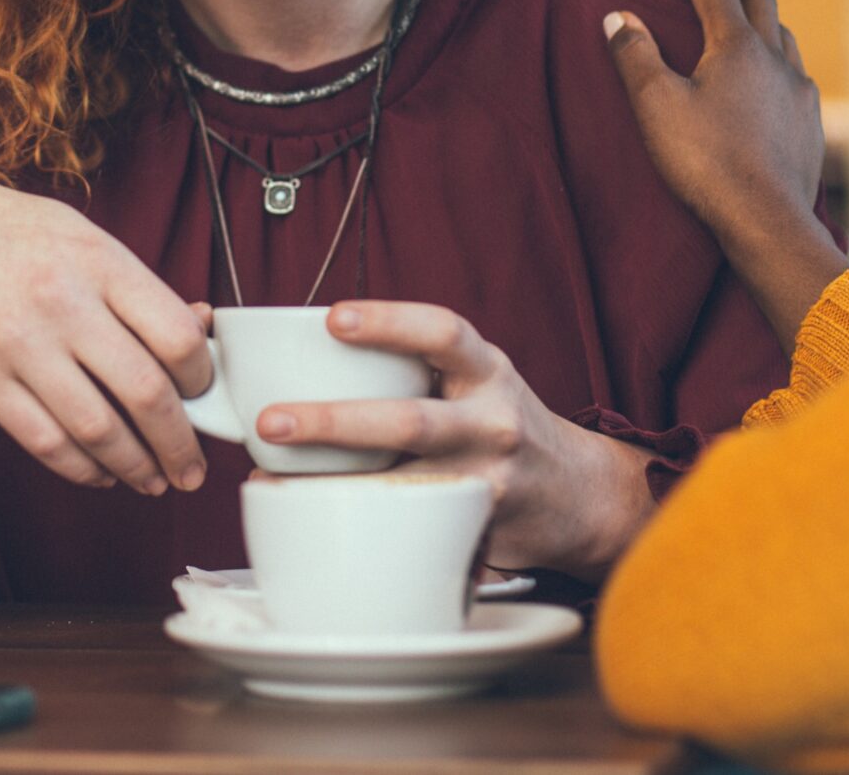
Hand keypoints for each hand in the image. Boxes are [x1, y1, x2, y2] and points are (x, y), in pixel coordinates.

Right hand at [0, 170, 212, 496]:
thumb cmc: (5, 234)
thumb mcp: (80, 237)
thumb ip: (136, 286)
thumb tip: (201, 329)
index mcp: (99, 262)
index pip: (176, 334)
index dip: (202, 379)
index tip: (203, 394)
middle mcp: (63, 304)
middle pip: (146, 393)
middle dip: (180, 444)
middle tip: (193, 467)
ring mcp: (19, 346)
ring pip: (98, 430)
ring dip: (136, 468)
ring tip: (154, 480)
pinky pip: (46, 443)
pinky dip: (83, 470)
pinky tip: (102, 473)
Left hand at [251, 303, 657, 579]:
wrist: (577, 494)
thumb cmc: (499, 424)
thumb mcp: (476, 380)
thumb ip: (417, 370)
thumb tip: (309, 358)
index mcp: (487, 371)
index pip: (444, 332)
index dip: (388, 322)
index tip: (331, 319)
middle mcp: (493, 422)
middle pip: (412, 422)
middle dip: (334, 422)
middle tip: (270, 421)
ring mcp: (487, 481)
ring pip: (405, 485)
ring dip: (333, 484)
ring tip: (273, 482)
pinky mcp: (476, 529)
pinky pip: (411, 525)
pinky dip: (356, 522)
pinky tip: (310, 517)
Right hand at [603, 0, 844, 349]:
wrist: (767, 222)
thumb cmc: (706, 163)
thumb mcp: (656, 107)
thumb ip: (635, 55)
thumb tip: (618, 16)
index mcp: (737, 45)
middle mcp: (776, 57)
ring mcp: (799, 90)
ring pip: (782, 32)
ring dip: (755, 15)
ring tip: (731, 20)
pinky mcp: (810, 122)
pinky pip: (793, 71)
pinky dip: (771, 56)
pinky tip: (761, 78)